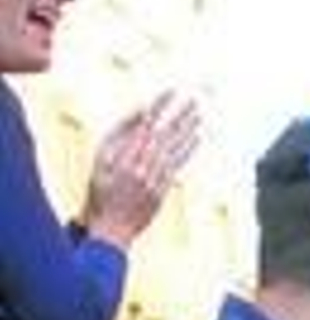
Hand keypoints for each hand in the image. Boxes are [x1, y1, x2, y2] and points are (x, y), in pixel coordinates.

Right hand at [80, 92, 201, 248]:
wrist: (111, 226)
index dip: (159, 108)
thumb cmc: (102, 190)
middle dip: (179, 117)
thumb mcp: (101, 158)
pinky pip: (178, 165)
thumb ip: (119, 134)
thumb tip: (139, 114)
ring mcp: (154, 179)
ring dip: (187, 131)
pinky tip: (196, 138)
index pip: (145, 125)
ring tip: (199, 115)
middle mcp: (141, 166)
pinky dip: (188, 150)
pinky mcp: (163, 190)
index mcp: (122, 156)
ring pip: (174, 149)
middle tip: (193, 101)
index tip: (170, 93)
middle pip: (164, 135)